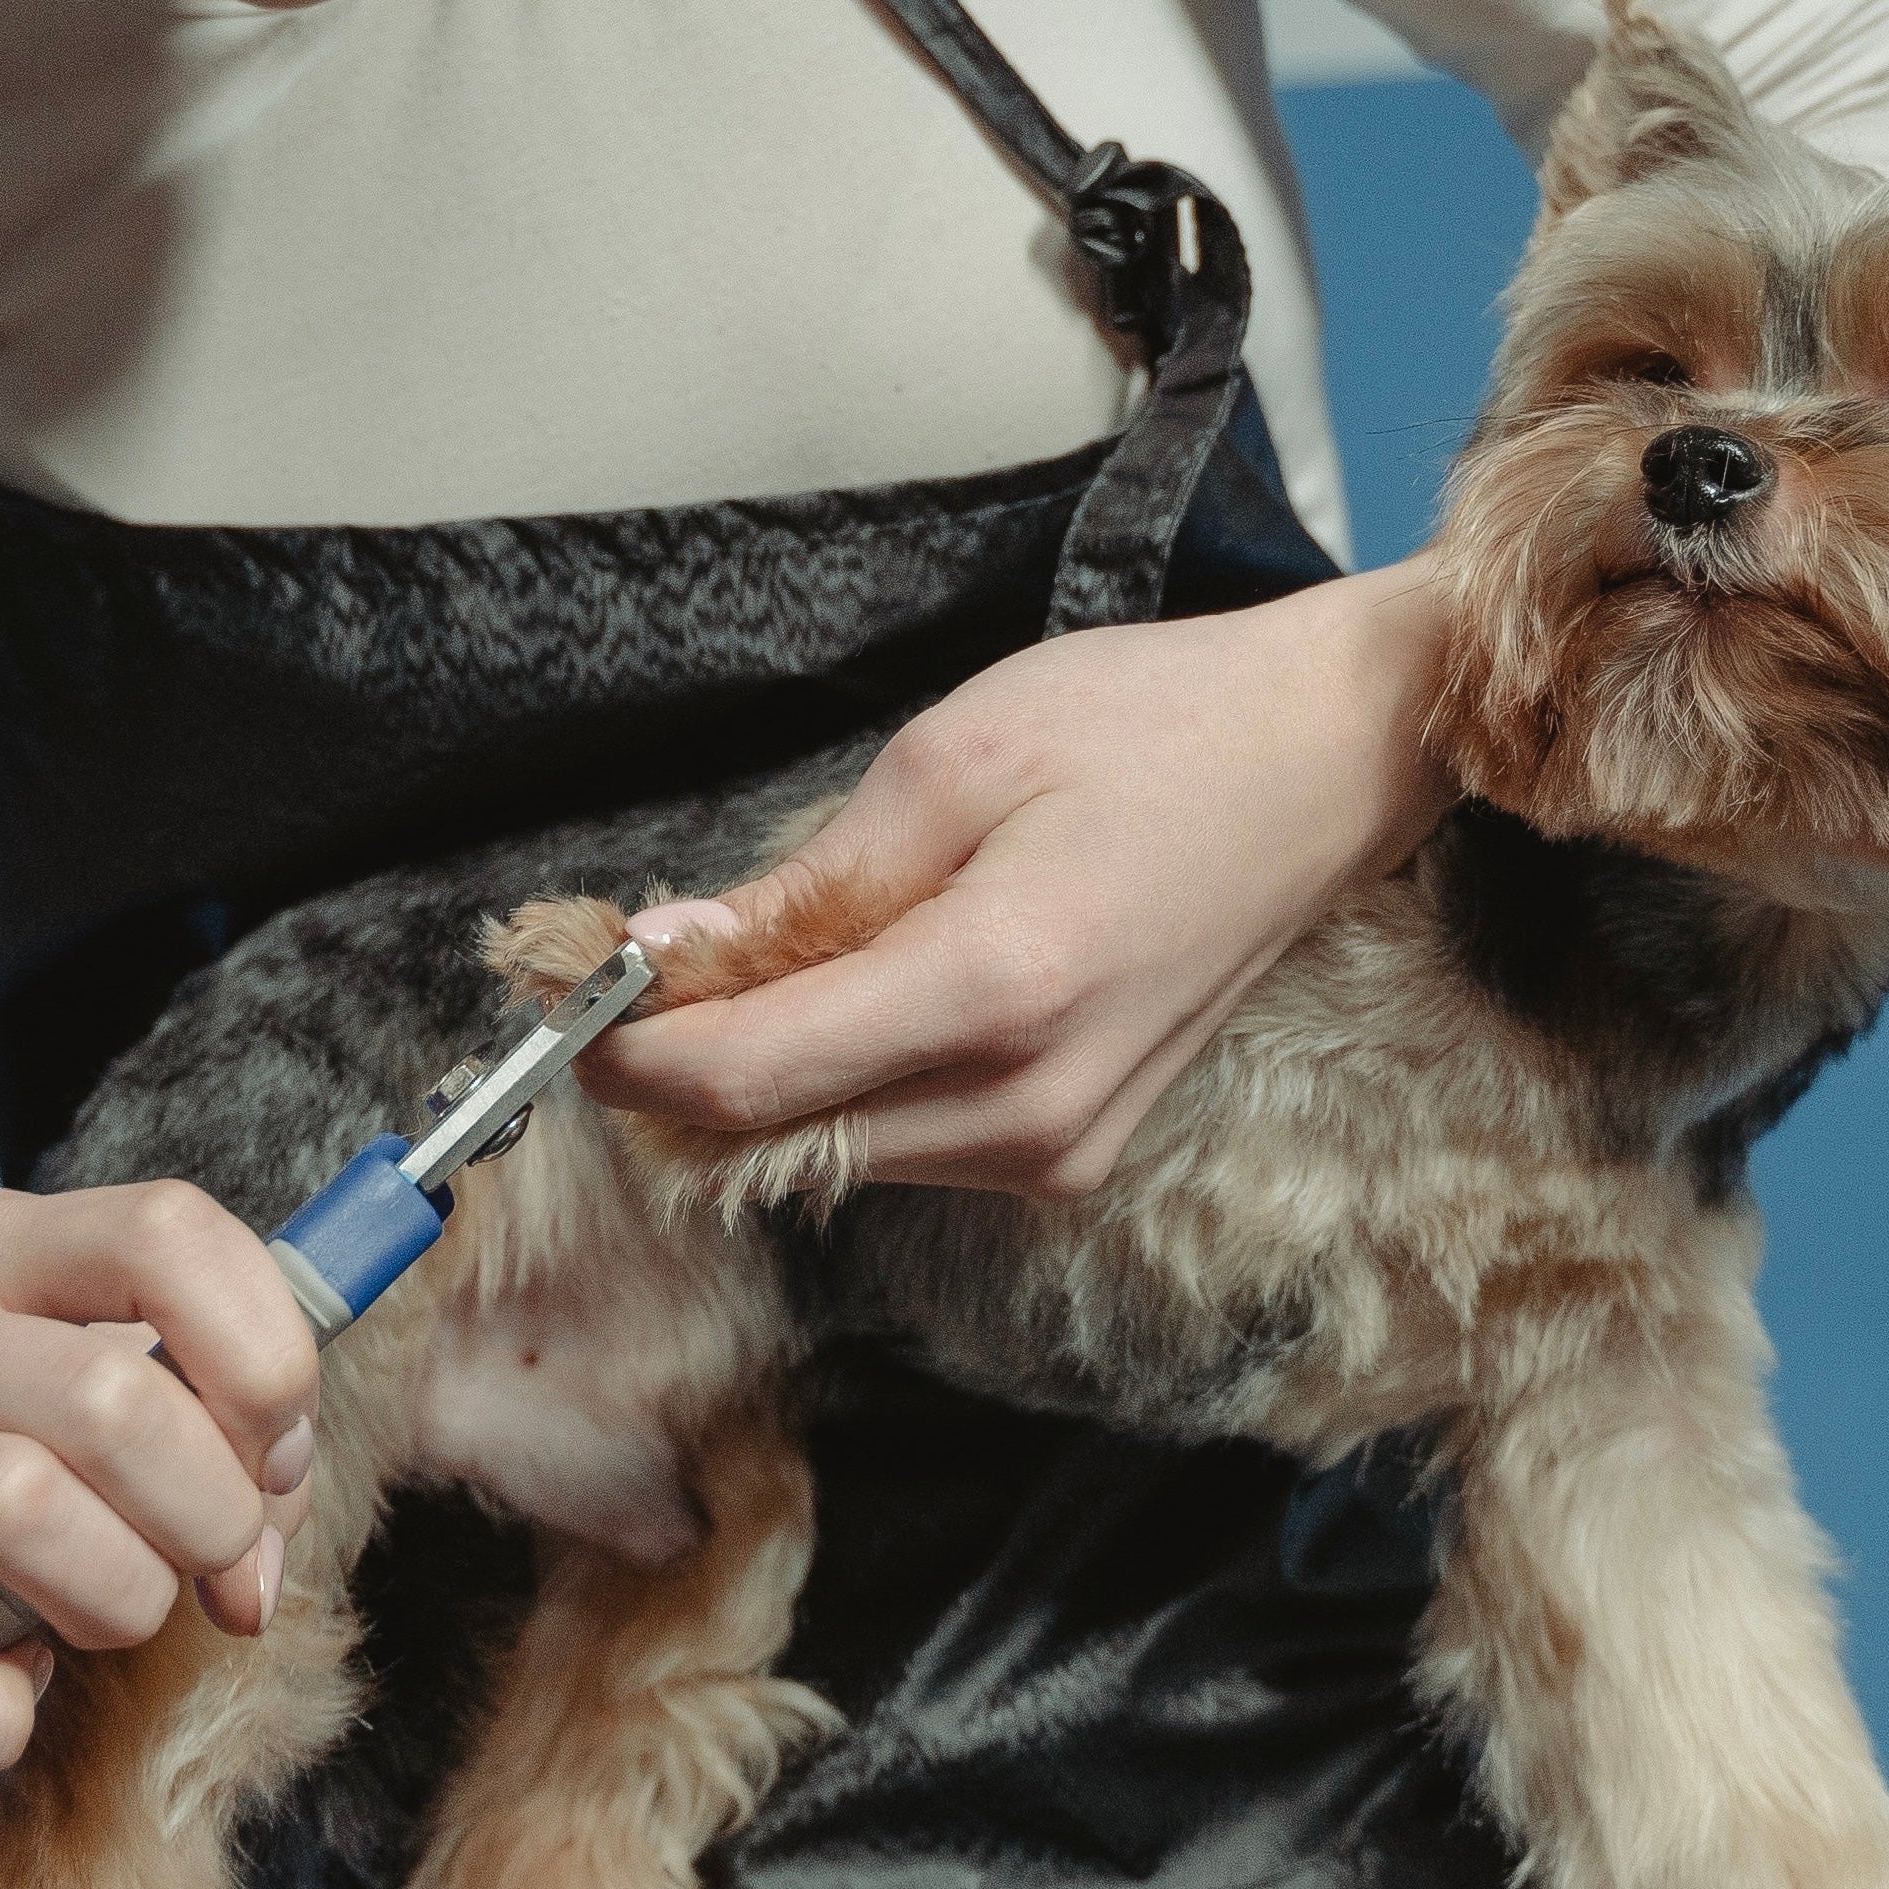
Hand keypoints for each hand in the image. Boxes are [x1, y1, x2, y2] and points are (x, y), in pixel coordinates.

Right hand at [0, 1185, 318, 1776]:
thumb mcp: (91, 1390)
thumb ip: (215, 1438)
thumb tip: (252, 1569)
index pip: (168, 1237)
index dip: (267, 1361)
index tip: (277, 1459)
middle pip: (113, 1396)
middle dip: (213, 1516)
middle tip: (208, 1567)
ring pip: (21, 1505)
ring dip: (118, 1601)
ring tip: (105, 1613)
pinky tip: (0, 1690)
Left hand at [577, 559, 1457, 1196]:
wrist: (1318, 772)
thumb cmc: (1155, 733)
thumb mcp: (953, 761)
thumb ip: (806, 884)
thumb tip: (671, 954)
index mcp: (997, 992)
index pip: (748, 1081)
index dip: (627, 1051)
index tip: (569, 994)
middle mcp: (1031, 1107)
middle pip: (776, 1141)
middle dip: (679, 1069)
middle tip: (632, 969)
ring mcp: (1061, 1147)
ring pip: (835, 1154)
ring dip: (762, 1082)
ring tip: (756, 965)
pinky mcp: (1074, 1155)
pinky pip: (907, 1148)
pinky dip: (846, 1088)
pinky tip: (857, 997)